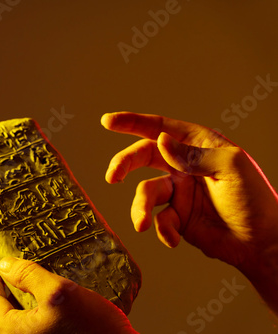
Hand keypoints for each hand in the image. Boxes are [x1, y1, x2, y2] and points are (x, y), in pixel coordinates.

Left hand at [0, 257, 137, 333]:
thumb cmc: (92, 328)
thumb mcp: (58, 292)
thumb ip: (28, 276)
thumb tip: (4, 265)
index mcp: (13, 331)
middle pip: (6, 305)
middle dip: (12, 281)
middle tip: (21, 261)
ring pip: (24, 311)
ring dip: (29, 291)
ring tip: (40, 271)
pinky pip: (39, 318)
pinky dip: (42, 302)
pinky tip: (55, 289)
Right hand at [101, 111, 277, 312]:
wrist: (261, 244)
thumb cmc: (255, 200)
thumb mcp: (231, 168)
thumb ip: (193, 154)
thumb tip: (159, 141)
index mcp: (198, 146)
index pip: (160, 128)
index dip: (132, 123)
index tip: (107, 121)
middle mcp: (184, 165)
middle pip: (143, 156)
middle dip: (124, 164)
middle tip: (112, 176)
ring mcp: (179, 192)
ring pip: (146, 192)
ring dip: (140, 208)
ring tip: (143, 224)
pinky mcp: (177, 217)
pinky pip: (158, 220)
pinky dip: (162, 230)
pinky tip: (174, 238)